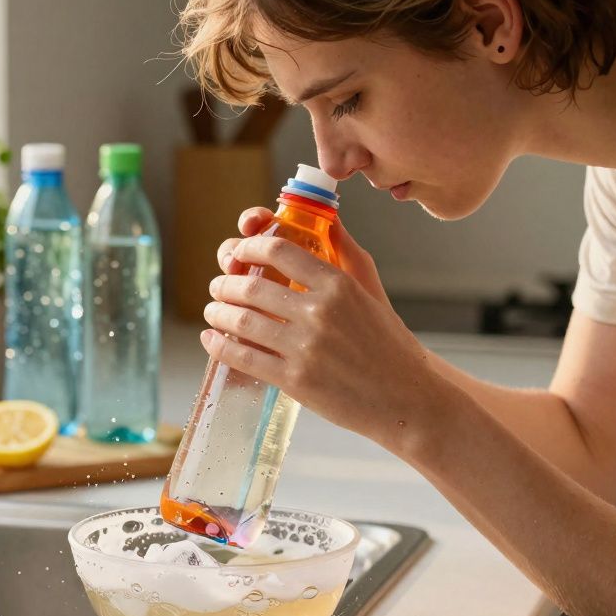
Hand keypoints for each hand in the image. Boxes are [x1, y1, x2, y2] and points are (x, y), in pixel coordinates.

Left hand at [202, 218, 445, 454]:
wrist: (405, 397)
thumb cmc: (388, 342)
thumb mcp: (371, 288)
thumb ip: (345, 250)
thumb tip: (326, 218)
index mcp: (337, 285)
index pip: (279, 250)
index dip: (249, 248)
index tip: (238, 252)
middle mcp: (319, 312)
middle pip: (252, 286)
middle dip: (225, 284)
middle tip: (217, 287)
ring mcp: (306, 348)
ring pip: (243, 321)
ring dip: (217, 313)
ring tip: (212, 311)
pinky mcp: (295, 380)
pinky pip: (245, 358)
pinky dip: (219, 346)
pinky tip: (210, 339)